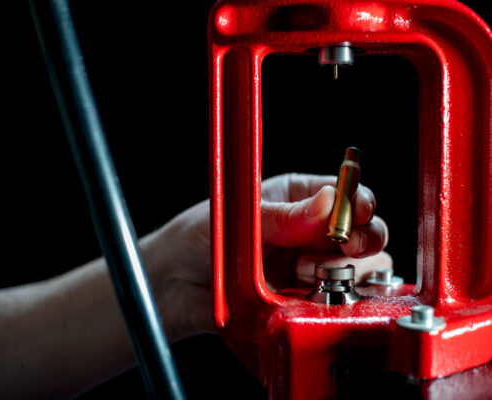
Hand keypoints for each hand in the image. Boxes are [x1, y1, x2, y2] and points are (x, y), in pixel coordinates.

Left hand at [144, 173, 389, 340]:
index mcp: (296, 198)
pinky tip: (309, 296)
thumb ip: (284, 215)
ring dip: (346, 272)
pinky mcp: (305, 301)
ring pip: (361, 268)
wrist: (174, 287)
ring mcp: (310, 268)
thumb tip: (329, 203)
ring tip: (307, 275)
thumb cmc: (197, 238)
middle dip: (360, 239)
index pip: (345, 192)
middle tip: (340, 247)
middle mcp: (309, 232)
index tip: (354, 215)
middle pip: (364, 231)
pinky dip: (338, 301)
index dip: (356, 203)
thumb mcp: (239, 218)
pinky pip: (341, 302)